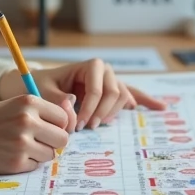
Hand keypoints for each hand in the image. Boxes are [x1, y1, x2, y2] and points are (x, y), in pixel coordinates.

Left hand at [0, 60, 167, 131]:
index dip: (92, 107)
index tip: (80, 124)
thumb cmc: (39, 85)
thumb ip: (58, 103)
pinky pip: (131, 95)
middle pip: (115, 92)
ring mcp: (109, 81)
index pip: (99, 87)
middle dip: (103, 111)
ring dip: (112, 112)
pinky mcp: (110, 93)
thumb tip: (75, 115)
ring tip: (97, 123)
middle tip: (88, 127)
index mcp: (89, 66)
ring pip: (122, 98)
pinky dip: (145, 100)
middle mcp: (103, 71)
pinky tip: (159, 107)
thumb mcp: (43, 93)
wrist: (35, 84)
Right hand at [0, 95, 69, 173]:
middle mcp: (28, 120)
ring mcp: (22, 143)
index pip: (63, 117)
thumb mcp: (13, 106)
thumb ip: (39, 112)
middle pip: (63, 138)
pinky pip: (36, 166)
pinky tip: (9, 155)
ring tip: (20, 147)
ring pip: (51, 154)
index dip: (56, 125)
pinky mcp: (16, 163)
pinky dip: (27, 163)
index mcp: (28, 102)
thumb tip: (69, 125)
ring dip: (40, 154)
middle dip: (53, 142)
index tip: (46, 128)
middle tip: (37, 142)